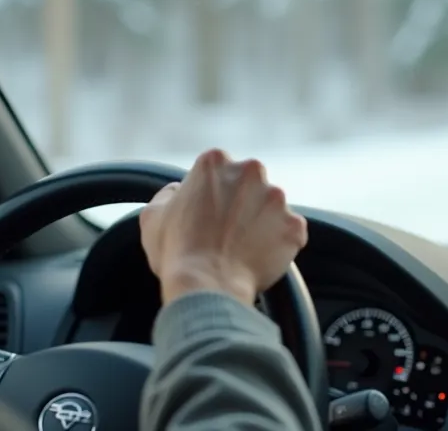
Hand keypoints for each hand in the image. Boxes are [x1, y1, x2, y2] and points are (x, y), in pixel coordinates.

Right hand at [140, 149, 307, 306]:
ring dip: (261, 223)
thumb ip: (169, 193)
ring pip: (271, 208)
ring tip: (241, 249)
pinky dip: (279, 245)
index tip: (207, 215)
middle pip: (249, 184)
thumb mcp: (153, 214)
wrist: (206, 286)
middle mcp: (251, 171)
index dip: (212, 195)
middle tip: (225, 232)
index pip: (218, 171)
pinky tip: (258, 259)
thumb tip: (179, 191)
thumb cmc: (176, 251)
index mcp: (215, 161)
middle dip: (241, 204)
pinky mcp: (294, 226)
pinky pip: (289, 233)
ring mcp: (277, 199)